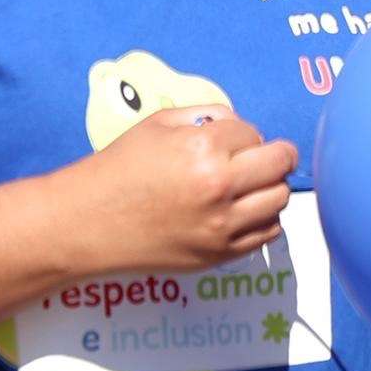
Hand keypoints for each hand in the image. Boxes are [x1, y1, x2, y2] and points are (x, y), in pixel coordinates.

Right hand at [48, 108, 293, 274]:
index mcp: (203, 149)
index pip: (254, 132)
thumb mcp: (157, 124)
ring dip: (270, 187)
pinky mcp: (220, 254)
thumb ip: (205, 115)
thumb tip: (241, 126)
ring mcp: (223, 226)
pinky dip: (262, 218)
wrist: (89, 222)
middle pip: (280, 163)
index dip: (242, 133)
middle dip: (276, 154)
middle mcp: (220, 187)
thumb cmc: (118, 168)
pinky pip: (267, 232)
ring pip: (280, 199)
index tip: (228, 140)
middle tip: (262, 156)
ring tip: (248, 185)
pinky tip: (240, 210)